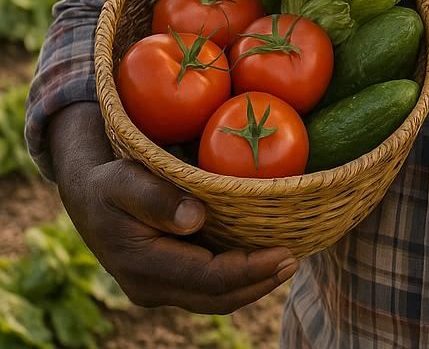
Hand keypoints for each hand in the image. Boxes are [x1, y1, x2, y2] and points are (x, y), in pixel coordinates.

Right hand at [49, 102, 296, 313]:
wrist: (86, 195)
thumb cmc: (108, 181)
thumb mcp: (123, 179)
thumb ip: (156, 197)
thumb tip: (195, 219)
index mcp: (143, 264)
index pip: (209, 278)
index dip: (250, 270)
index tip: (285, 254)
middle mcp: (151, 287)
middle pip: (217, 297)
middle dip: (259, 283)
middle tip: (295, 259)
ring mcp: (159, 287)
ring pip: (215, 298)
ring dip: (252, 284)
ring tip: (286, 261)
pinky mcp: (167, 280)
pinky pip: (208, 287)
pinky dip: (239, 277)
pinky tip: (261, 257)